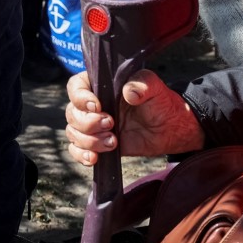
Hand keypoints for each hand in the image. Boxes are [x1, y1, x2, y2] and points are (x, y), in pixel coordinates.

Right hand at [64, 69, 204, 165]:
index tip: (98, 106)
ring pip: (73, 132)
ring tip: (113, 142)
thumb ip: (142, 83)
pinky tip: (94, 158)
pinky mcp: (97, 144)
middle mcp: (92, 105)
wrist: (170, 129)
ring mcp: (93, 126)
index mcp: (101, 86)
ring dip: (90, 140)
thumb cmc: (160, 102)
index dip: (80, 97)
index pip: (76, 87)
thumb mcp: (154, 87)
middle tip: (111, 125)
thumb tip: (130, 93)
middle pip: (72, 113)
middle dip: (88, 123)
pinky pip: (77, 150)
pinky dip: (81, 155)